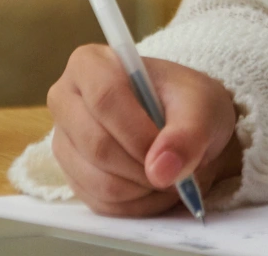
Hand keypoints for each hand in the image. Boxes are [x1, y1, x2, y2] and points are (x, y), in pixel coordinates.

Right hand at [47, 45, 242, 216]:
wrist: (185, 125)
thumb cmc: (188, 102)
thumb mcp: (203, 105)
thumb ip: (188, 133)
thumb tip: (161, 170)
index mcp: (90, 64)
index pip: (104, 98)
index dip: (138, 132)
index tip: (168, 149)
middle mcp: (66, 100)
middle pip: (97, 145)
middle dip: (144, 167)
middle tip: (178, 168)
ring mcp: (64, 142)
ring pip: (99, 182)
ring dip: (145, 190)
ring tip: (172, 176)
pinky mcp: (73, 177)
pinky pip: (102, 204)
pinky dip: (138, 205)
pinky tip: (156, 188)